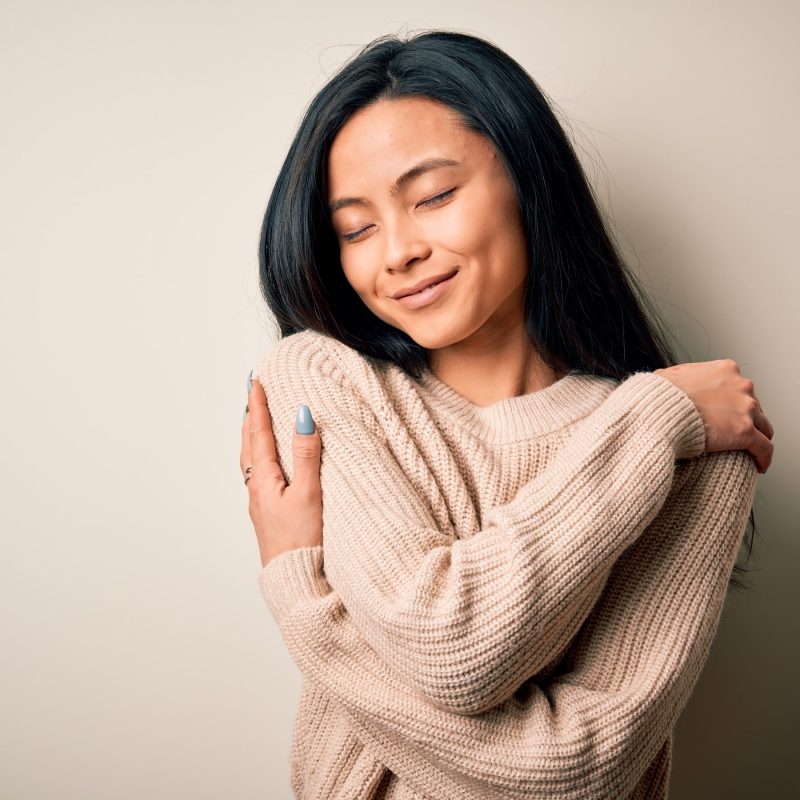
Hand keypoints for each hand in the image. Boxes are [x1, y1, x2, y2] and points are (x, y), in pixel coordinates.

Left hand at [240, 371, 323, 567]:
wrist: (293, 580)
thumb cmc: (302, 541)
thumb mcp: (309, 494)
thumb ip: (306, 455)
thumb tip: (301, 416)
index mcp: (263, 479)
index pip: (259, 432)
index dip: (258, 405)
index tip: (255, 381)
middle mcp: (256, 488)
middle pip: (249, 443)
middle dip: (251, 415)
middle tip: (252, 392)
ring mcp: (259, 501)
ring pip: (251, 459)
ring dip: (253, 435)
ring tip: (256, 420)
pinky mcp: (267, 512)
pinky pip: (257, 473)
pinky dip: (259, 455)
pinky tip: (267, 462)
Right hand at [654, 359, 773, 473]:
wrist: (658, 409)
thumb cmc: (659, 395)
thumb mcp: (672, 376)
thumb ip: (683, 379)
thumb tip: (673, 385)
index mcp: (726, 370)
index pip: (740, 389)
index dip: (735, 404)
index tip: (729, 415)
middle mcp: (741, 386)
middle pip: (754, 407)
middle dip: (747, 420)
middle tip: (736, 435)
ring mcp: (746, 408)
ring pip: (763, 427)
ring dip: (758, 439)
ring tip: (751, 453)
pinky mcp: (745, 432)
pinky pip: (764, 448)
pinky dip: (763, 458)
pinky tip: (759, 466)